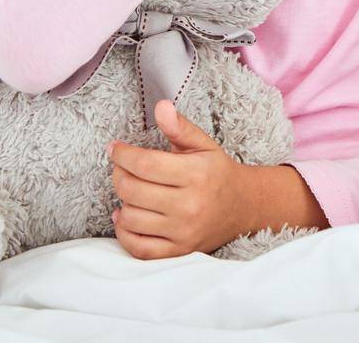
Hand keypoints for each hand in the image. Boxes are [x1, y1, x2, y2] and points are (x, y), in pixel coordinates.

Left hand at [108, 100, 246, 258]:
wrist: (243, 207)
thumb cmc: (217, 173)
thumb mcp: (204, 144)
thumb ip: (179, 127)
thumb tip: (160, 106)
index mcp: (196, 174)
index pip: (145, 164)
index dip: (122, 154)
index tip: (115, 149)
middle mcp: (190, 205)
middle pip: (133, 190)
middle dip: (119, 174)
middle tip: (121, 167)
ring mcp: (183, 231)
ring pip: (131, 218)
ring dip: (122, 202)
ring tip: (129, 190)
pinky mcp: (178, 251)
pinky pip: (138, 248)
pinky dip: (124, 233)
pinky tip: (125, 217)